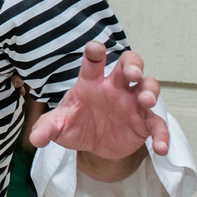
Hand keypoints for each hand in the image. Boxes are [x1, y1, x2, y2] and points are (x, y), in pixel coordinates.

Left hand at [30, 42, 169, 160]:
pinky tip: (160, 147)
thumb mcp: (59, 126)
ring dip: (150, 91)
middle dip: (133, 65)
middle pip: (129, 64)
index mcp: (91, 81)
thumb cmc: (76, 124)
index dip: (95, 52)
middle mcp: (115, 87)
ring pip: (149, 87)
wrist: (93, 145)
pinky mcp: (144, 122)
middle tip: (132, 74)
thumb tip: (35, 139)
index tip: (95, 49)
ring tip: (146, 101)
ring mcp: (132, 103)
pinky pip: (157, 124)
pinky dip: (162, 134)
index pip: (93, 61)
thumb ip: (47, 128)